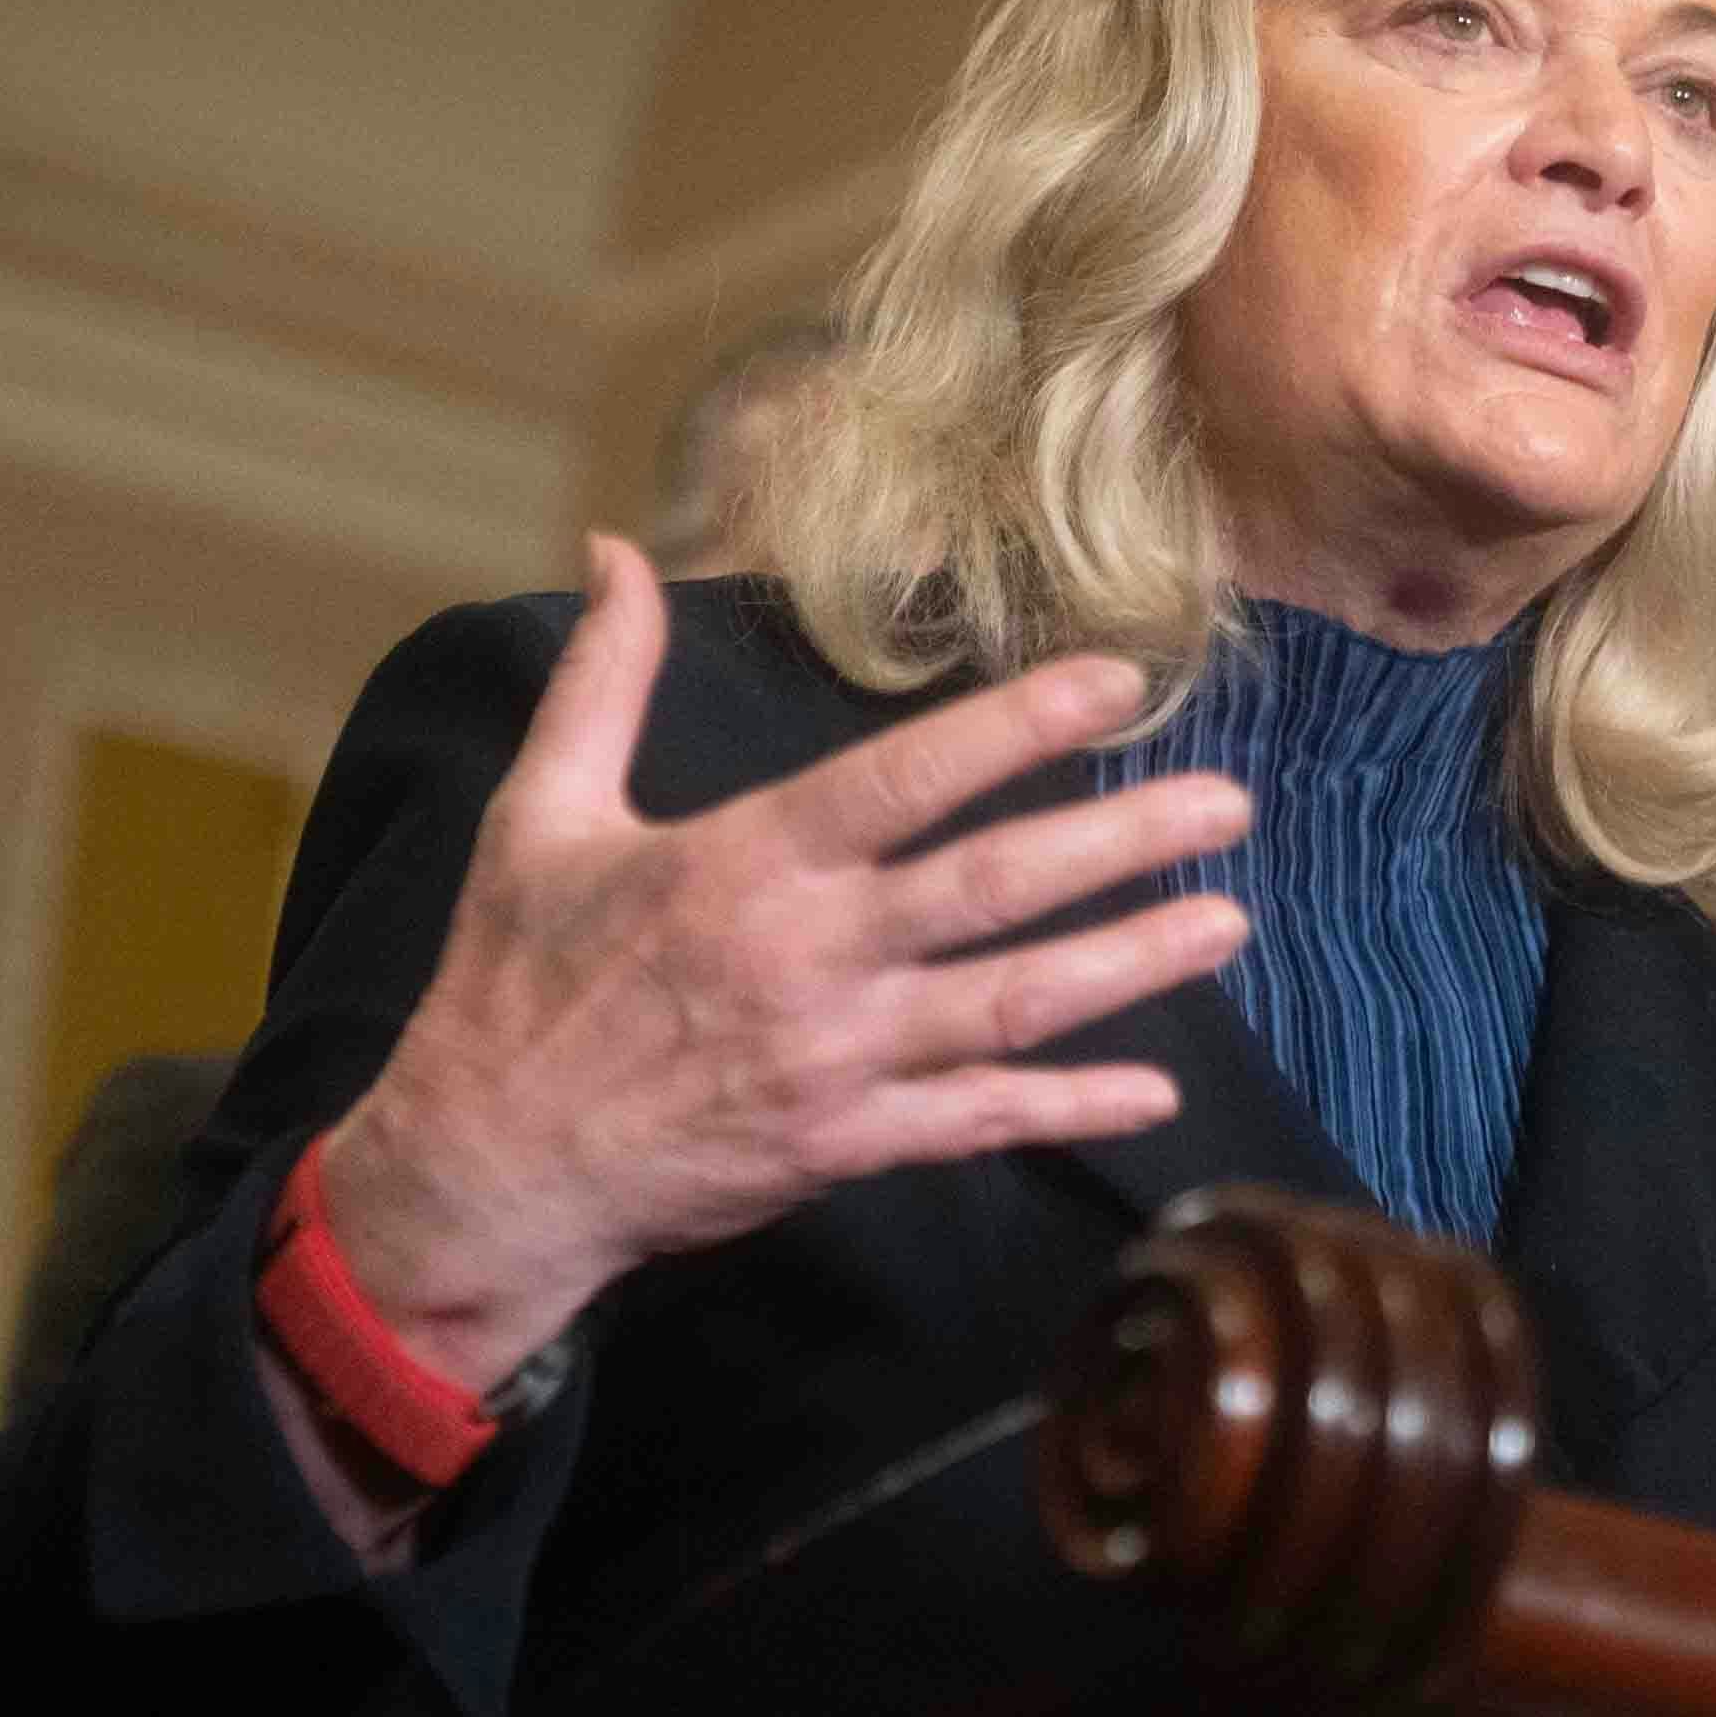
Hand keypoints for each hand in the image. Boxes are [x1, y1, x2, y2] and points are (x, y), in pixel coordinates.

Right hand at [318, 537, 1252, 1382]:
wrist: (487, 1167)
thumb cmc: (513, 986)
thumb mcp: (539, 816)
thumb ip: (601, 682)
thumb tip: (612, 549)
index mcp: (744, 863)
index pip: (905, 781)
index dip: (1016, 730)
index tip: (1118, 687)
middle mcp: (807, 955)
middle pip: (991, 887)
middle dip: (1119, 841)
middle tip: (1228, 804)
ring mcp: (835, 1057)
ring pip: (1009, 1004)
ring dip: (1127, 964)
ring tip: (1228, 922)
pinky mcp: (842, 1145)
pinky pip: (977, 1121)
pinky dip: (1067, 1105)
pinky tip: (1154, 1090)